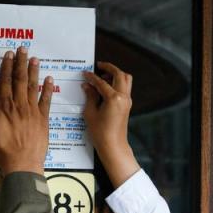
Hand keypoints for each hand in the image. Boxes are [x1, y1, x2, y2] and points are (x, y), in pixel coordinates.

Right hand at [0, 47, 53, 173]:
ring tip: (34, 58)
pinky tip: (49, 79)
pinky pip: (46, 101)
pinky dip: (48, 89)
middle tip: (23, 49)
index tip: (9, 54)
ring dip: (34, 71)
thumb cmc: (0, 150)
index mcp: (3, 106)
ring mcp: (32, 111)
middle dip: (21, 63)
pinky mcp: (43, 120)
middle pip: (20, 79)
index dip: (6, 66)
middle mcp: (19, 105)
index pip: (5, 81)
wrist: (22, 164)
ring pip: (33, 86)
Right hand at [82, 62, 138, 187]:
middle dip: (109, 68)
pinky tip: (106, 87)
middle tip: (99, 66)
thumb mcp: (90, 113)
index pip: (101, 82)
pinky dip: (117, 83)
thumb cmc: (100, 133)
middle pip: (119, 74)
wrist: (113, 146)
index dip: (92, 77)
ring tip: (103, 76)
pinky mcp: (127, 105)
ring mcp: (127, 101)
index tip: (85, 73)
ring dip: (116, 75)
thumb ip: (90, 96)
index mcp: (113, 98)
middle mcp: (123, 97)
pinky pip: (125, 88)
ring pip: (126, 79)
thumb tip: (87, 86)